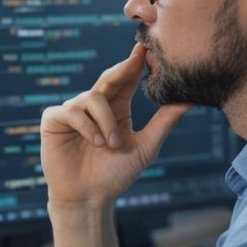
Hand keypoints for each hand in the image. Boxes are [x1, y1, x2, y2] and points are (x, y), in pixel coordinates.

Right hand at [40, 42, 190, 205]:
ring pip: (92, 98)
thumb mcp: (146, 146)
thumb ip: (165, 121)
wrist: (88, 198)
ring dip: (105, 121)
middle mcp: (94, 105)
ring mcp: (73, 111)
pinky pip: (71, 111)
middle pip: (109, 77)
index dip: (136, 62)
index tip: (147, 47)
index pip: (127, 78)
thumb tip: (192, 100)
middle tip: (137, 58)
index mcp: (116, 107)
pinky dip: (86, 126)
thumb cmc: (116, 175)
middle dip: (123, 68)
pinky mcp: (54, 120)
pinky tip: (96, 142)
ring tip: (111, 145)